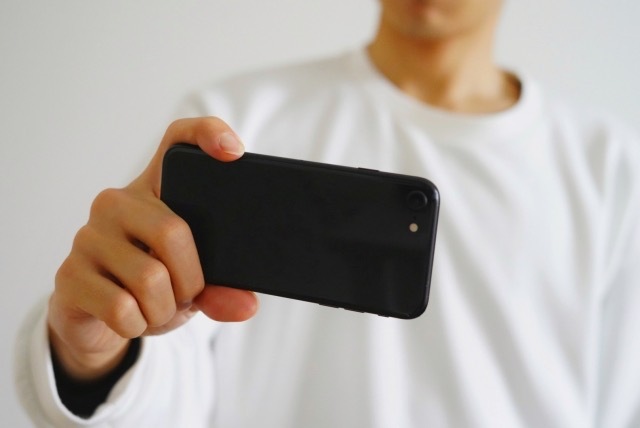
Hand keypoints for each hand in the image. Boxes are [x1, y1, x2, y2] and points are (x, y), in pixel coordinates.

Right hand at [48, 117, 258, 380]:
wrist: (99, 321)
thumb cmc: (153, 286)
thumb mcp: (193, 285)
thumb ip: (221, 289)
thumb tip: (247, 304)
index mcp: (156, 190)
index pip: (177, 140)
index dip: (206, 135)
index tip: (234, 153)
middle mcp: (117, 201)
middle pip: (173, 232)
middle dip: (191, 281)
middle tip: (187, 294)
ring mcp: (88, 235)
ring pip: (150, 277)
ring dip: (166, 309)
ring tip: (158, 309)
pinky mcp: (69, 273)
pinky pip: (122, 308)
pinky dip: (139, 325)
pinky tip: (132, 319)